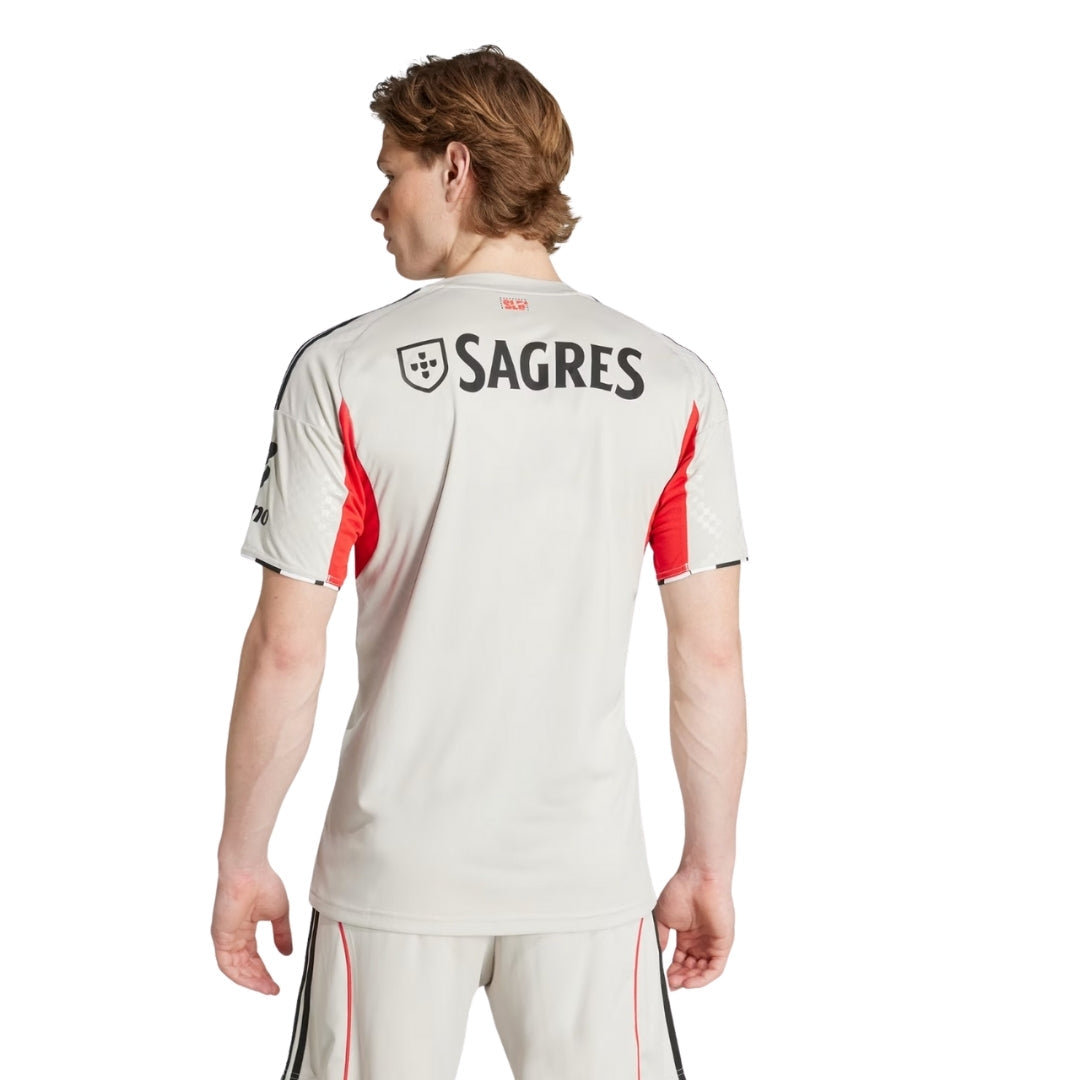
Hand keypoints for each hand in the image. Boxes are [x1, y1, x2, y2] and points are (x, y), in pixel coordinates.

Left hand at [212, 863, 292, 993]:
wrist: (248, 871)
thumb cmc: (262, 883)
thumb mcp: (278, 913)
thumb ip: (281, 934)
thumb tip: (287, 952)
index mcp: (245, 928)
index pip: (253, 956)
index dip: (264, 970)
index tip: (275, 983)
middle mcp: (233, 935)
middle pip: (244, 965)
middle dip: (259, 979)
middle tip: (272, 989)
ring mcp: (225, 937)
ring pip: (236, 968)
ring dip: (251, 980)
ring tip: (267, 988)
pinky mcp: (220, 937)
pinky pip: (227, 964)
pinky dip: (240, 975)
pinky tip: (254, 981)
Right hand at [653, 868, 733, 989]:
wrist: (698, 879)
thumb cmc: (680, 892)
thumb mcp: (663, 918)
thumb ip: (661, 938)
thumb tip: (657, 955)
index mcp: (687, 936)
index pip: (681, 961)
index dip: (673, 972)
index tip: (664, 979)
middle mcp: (700, 941)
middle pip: (692, 968)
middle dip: (681, 978)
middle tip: (671, 983)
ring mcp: (712, 943)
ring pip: (703, 971)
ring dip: (691, 980)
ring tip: (679, 983)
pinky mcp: (723, 944)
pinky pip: (715, 967)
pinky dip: (704, 978)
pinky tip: (690, 981)